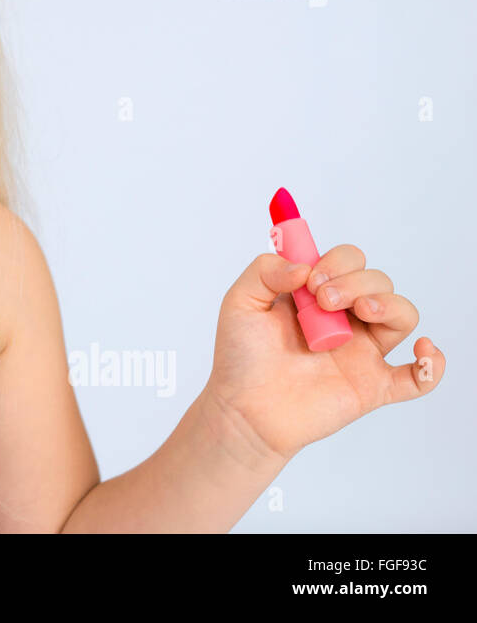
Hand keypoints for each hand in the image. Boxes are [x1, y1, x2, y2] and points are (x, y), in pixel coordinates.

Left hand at [203, 245, 444, 463]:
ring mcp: (361, 353)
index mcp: (317, 296)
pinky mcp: (372, 387)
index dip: (338, 262)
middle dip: (357, 281)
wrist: (244, 409)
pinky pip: (417, 378)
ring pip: (402, 316)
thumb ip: (263, 271)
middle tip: (324, 300)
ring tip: (363, 312)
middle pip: (377, 283)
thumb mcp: (239, 302)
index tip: (312, 278)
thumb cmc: (240, 358)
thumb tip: (304, 267)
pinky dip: (432, 364)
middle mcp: (344, 320)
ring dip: (391, 305)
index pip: (348, 261)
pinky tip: (423, 350)